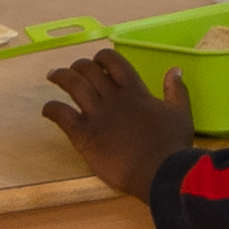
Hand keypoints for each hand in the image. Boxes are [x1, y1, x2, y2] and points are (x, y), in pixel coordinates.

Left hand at [40, 48, 182, 203]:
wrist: (158, 172)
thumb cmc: (172, 145)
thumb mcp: (181, 113)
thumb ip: (177, 90)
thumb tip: (175, 69)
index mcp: (136, 92)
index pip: (114, 62)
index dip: (102, 57)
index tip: (98, 60)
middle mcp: (113, 98)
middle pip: (89, 70)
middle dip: (78, 65)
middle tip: (72, 69)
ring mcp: (96, 116)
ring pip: (73, 86)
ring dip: (61, 77)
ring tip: (53, 75)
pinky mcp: (83, 135)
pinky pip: (61, 115)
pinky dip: (51, 108)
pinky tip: (48, 109)